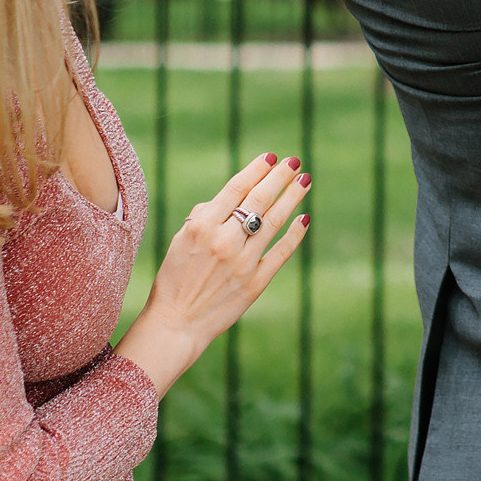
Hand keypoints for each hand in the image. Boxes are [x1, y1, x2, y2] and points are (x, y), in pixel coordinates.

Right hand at [113, 150, 309, 394]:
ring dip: (292, 197)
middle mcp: (223, 241)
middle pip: (259, 200)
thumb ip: (205, 215)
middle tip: (294, 162)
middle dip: (279, 177)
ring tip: (304, 181)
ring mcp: (242, 263)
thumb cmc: (175, 277)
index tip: (271, 157)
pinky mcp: (256, 283)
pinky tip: (304, 217)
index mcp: (201, 227)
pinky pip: (281, 252)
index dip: (256, 170)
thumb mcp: (180, 240)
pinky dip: (295, 234)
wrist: (176, 323)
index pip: (236, 188)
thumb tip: (235, 196)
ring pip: (275, 221)